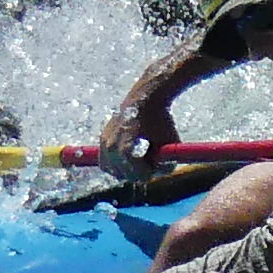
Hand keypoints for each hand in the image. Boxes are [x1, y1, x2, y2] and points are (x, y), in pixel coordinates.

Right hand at [98, 42, 219, 165]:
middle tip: (149, 168)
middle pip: (121, 173)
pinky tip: (132, 156)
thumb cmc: (160, 120)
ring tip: (141, 161)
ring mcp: (104, 142)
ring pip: (111, 169)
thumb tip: (165, 175)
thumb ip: (167, 162)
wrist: (146, 97)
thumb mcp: (169, 141)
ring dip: (126, 170)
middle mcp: (111, 144)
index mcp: (126, 145)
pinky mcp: (102, 139)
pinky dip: (117, 163)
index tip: (155, 169)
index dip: (146, 174)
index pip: (134, 172)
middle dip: (136, 174)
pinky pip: (106, 161)